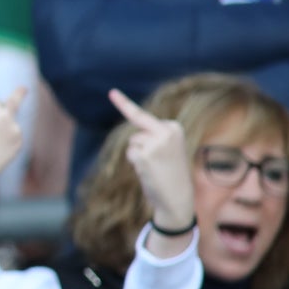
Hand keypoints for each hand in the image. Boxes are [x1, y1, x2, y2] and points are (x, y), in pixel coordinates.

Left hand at [108, 88, 194, 237]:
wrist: (178, 196)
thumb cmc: (171, 170)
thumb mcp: (167, 147)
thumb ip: (153, 136)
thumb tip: (135, 139)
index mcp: (174, 128)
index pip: (143, 116)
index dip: (126, 106)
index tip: (111, 92)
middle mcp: (166, 132)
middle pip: (137, 124)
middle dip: (127, 113)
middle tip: (113, 95)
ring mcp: (155, 144)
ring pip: (133, 141)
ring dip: (139, 153)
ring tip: (155, 166)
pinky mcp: (145, 156)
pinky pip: (131, 153)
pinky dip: (135, 162)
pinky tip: (149, 170)